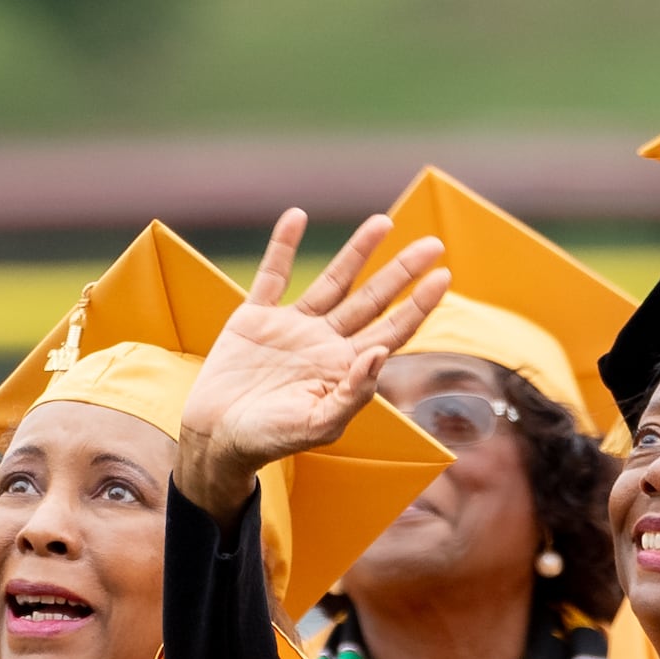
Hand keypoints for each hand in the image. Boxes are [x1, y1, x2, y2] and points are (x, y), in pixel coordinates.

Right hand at [172, 209, 449, 519]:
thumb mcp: (319, 425)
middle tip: (433, 244)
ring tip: (383, 222)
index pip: (392, 329)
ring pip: (333, 280)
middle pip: (371, 299)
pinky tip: (297, 217)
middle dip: (401, 271)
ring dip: (358, 251)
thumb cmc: (270, 441)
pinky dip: (283, 246)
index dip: (418, 304)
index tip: (443, 276)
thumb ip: (354, 392)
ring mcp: (292, 327)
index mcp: (344, 368)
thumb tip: (383, 351)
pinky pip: (272, 275)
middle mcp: (324, 342)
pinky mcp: (255, 317)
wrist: (216, 438)